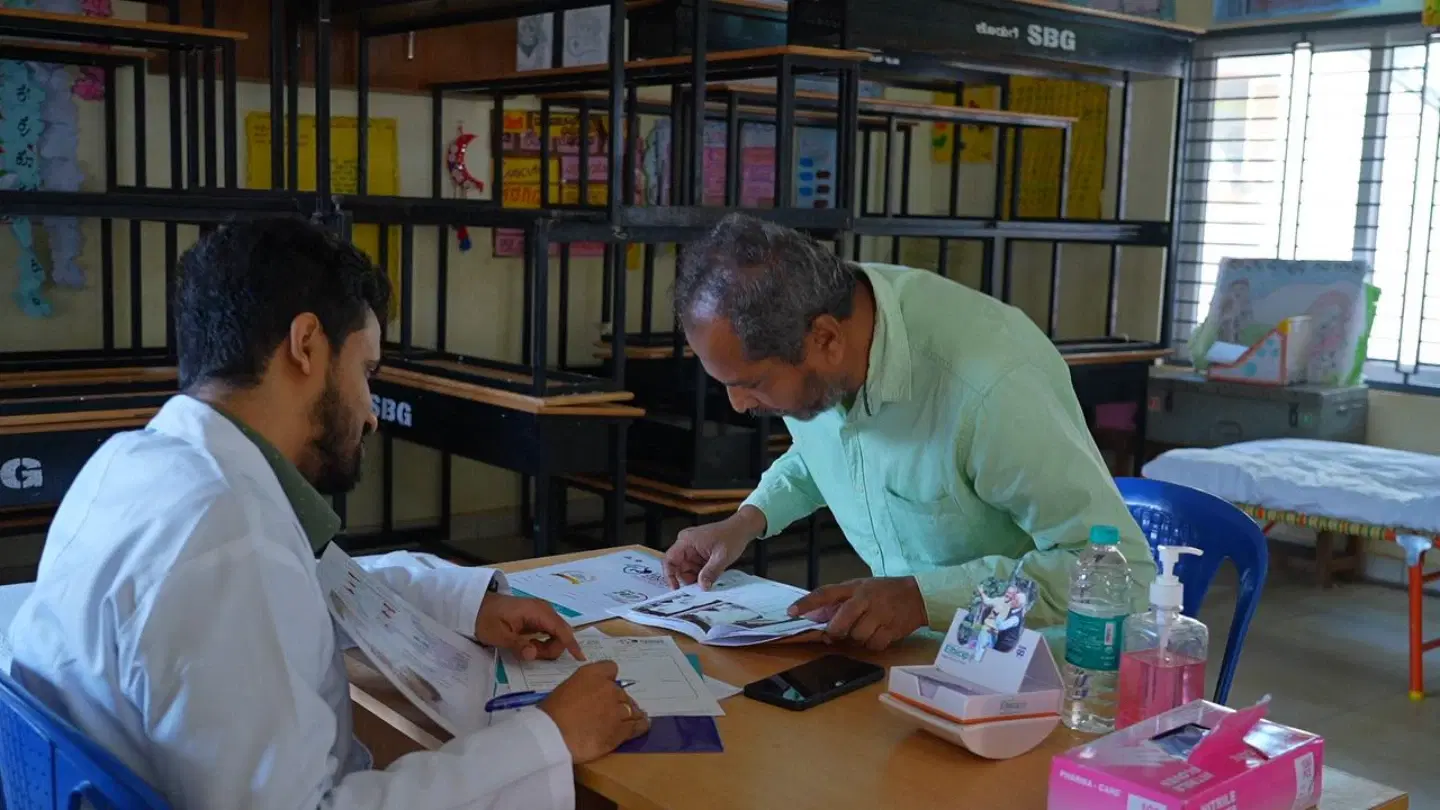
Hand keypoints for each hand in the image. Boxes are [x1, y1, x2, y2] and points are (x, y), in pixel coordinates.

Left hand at [473, 593, 583, 661]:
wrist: (476, 606)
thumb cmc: (485, 618)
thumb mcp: (498, 635)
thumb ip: (518, 645)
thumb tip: (533, 654)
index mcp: (536, 611)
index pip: (561, 629)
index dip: (571, 644)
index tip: (579, 658)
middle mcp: (543, 609)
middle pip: (562, 632)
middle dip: (553, 648)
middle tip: (530, 654)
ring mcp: (541, 612)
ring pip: (557, 633)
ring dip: (547, 646)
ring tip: (526, 649)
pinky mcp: (537, 617)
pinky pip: (549, 631)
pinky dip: (545, 642)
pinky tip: (530, 645)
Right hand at [540, 661, 649, 763]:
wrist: (553, 735)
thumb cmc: (550, 714)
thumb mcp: (564, 690)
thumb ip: (580, 689)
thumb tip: (586, 699)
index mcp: (591, 674)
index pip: (610, 668)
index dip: (609, 679)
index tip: (606, 688)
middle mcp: (609, 688)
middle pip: (622, 693)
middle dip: (618, 702)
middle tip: (612, 712)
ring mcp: (617, 709)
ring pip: (632, 709)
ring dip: (631, 714)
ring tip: (633, 718)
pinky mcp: (621, 730)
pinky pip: (637, 726)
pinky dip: (640, 725)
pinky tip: (643, 725)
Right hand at [663, 506, 765, 588]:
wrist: (742, 528)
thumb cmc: (732, 536)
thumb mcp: (722, 557)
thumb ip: (711, 572)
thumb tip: (702, 586)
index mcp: (687, 541)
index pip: (669, 560)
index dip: (670, 575)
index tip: (676, 589)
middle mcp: (686, 544)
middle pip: (678, 567)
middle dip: (688, 579)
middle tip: (700, 587)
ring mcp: (691, 549)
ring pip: (687, 570)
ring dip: (697, 577)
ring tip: (710, 579)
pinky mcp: (698, 553)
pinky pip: (695, 567)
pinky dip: (702, 574)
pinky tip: (712, 574)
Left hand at [786, 576, 926, 650]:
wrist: (918, 595)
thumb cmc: (884, 592)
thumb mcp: (860, 588)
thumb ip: (838, 601)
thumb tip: (813, 615)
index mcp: (855, 587)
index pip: (825, 593)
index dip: (807, 603)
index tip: (791, 612)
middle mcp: (865, 599)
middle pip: (840, 623)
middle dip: (836, 632)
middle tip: (837, 633)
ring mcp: (880, 614)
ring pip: (857, 637)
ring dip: (857, 639)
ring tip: (865, 629)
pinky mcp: (892, 629)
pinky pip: (873, 645)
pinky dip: (873, 644)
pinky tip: (878, 635)